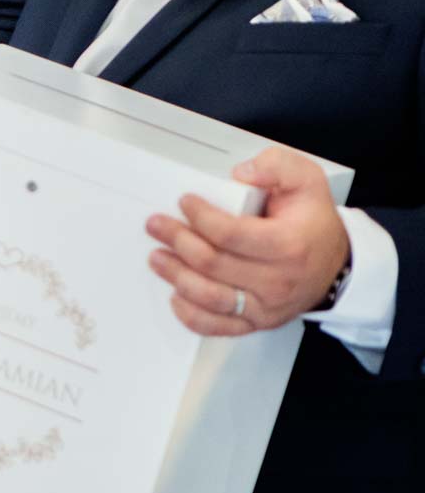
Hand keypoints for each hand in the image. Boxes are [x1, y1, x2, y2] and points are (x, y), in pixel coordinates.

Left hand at [146, 145, 347, 336]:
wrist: (337, 264)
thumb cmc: (313, 221)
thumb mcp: (306, 180)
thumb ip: (275, 166)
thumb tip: (241, 173)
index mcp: (289, 245)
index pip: (230, 235)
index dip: (200, 217)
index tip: (184, 201)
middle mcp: (278, 281)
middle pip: (214, 264)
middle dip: (178, 241)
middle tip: (156, 225)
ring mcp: (267, 306)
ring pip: (211, 298)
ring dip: (176, 276)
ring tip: (156, 257)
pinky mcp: (257, 321)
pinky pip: (219, 326)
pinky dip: (192, 315)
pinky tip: (175, 295)